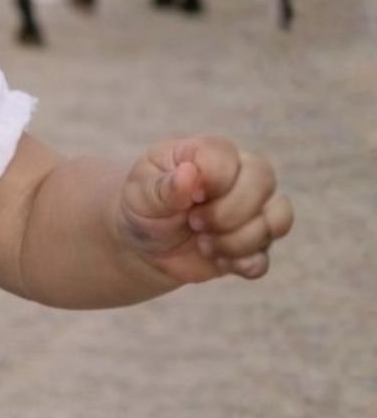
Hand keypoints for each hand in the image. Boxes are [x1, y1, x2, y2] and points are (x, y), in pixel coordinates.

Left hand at [117, 137, 292, 283]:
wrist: (145, 244)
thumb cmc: (144, 206)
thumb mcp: (140, 194)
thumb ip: (162, 187)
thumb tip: (190, 174)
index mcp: (207, 153)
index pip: (228, 157)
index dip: (211, 182)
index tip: (188, 197)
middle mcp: (240, 174)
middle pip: (263, 181)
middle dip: (227, 212)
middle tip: (195, 223)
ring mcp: (254, 210)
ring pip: (277, 219)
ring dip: (236, 241)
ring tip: (204, 244)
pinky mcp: (256, 244)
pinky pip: (267, 256)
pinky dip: (243, 264)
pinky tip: (217, 261)